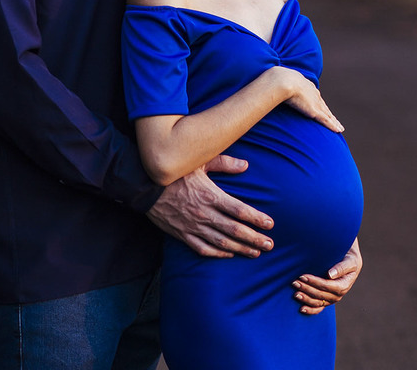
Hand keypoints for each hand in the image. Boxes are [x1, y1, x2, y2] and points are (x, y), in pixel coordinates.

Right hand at [146, 155, 274, 257]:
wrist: (145, 187)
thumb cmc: (175, 173)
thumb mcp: (198, 162)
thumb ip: (223, 163)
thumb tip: (245, 165)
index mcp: (210, 196)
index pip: (239, 210)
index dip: (257, 219)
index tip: (270, 224)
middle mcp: (204, 214)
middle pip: (235, 230)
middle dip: (255, 238)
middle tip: (270, 244)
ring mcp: (193, 226)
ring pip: (222, 242)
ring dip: (241, 248)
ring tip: (256, 252)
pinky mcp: (182, 235)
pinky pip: (203, 249)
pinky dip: (218, 253)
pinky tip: (229, 254)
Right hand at [273, 67, 342, 132]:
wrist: (283, 81)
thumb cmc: (278, 80)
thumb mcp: (279, 83)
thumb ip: (276, 88)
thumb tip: (266, 90)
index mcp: (306, 87)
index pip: (315, 98)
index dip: (319, 105)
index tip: (323, 110)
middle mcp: (314, 94)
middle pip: (324, 107)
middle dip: (329, 114)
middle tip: (335, 121)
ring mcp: (315, 103)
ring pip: (328, 115)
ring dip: (334, 122)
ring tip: (339, 128)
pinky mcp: (315, 111)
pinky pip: (327, 120)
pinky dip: (333, 126)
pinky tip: (339, 130)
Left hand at [293, 238, 361, 313]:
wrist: (350, 263)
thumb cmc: (349, 260)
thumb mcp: (350, 261)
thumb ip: (341, 267)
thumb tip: (330, 274)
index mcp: (343, 285)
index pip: (326, 285)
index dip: (314, 282)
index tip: (302, 276)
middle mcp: (338, 295)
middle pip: (320, 294)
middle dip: (306, 289)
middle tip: (294, 282)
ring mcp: (332, 299)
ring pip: (318, 302)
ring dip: (306, 298)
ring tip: (295, 293)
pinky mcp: (327, 301)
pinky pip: (319, 308)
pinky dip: (310, 310)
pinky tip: (301, 309)